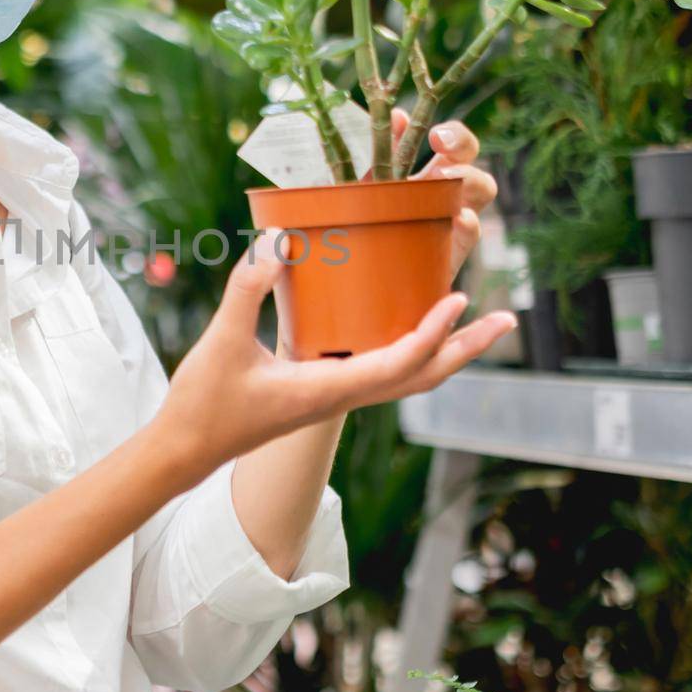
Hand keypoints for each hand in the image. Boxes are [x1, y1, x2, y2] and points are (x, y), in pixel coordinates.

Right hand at [158, 229, 516, 474]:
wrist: (184, 450)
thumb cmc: (203, 403)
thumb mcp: (222, 341)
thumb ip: (246, 290)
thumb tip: (275, 241)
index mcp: (327, 390)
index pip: (397, 364)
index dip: (432, 332)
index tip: (459, 298)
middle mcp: (341, 396)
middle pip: (422, 377)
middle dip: (465, 349)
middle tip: (506, 319)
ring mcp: (334, 396)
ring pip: (407, 378)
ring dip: (446, 351)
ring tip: (475, 320)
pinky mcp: (323, 391)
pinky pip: (383, 371)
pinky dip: (411, 349)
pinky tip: (410, 324)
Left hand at [363, 108, 497, 277]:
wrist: (361, 288)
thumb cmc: (361, 234)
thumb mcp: (363, 191)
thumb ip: (379, 157)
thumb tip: (397, 116)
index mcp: (428, 176)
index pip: (454, 144)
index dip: (452, 132)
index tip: (429, 132)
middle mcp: (447, 195)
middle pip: (472, 156)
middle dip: (462, 144)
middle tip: (440, 146)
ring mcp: (453, 223)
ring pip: (483, 190)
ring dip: (470, 177)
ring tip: (445, 178)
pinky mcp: (452, 254)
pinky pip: (471, 234)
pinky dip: (469, 223)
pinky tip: (457, 217)